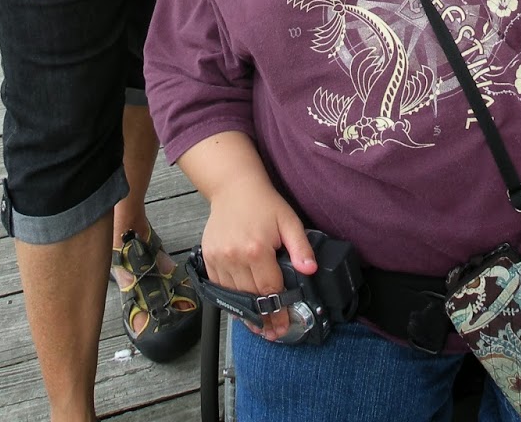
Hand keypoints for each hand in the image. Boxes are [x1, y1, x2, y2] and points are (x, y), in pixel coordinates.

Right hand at [200, 177, 316, 340]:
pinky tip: (241, 309)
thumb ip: (301, 247)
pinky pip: (219, 287)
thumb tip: (310, 271)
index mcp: (257, 249)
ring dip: (246, 314)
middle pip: (251, 297)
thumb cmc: (264, 203)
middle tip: (273, 333)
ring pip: (234, 296)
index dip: (279, 311)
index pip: (270, 290)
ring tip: (259, 327)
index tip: (284, 326)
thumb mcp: (289, 220)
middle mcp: (235, 257)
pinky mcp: (209, 258)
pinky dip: (230, 300)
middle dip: (264, 319)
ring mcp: (219, 258)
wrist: (233, 187)